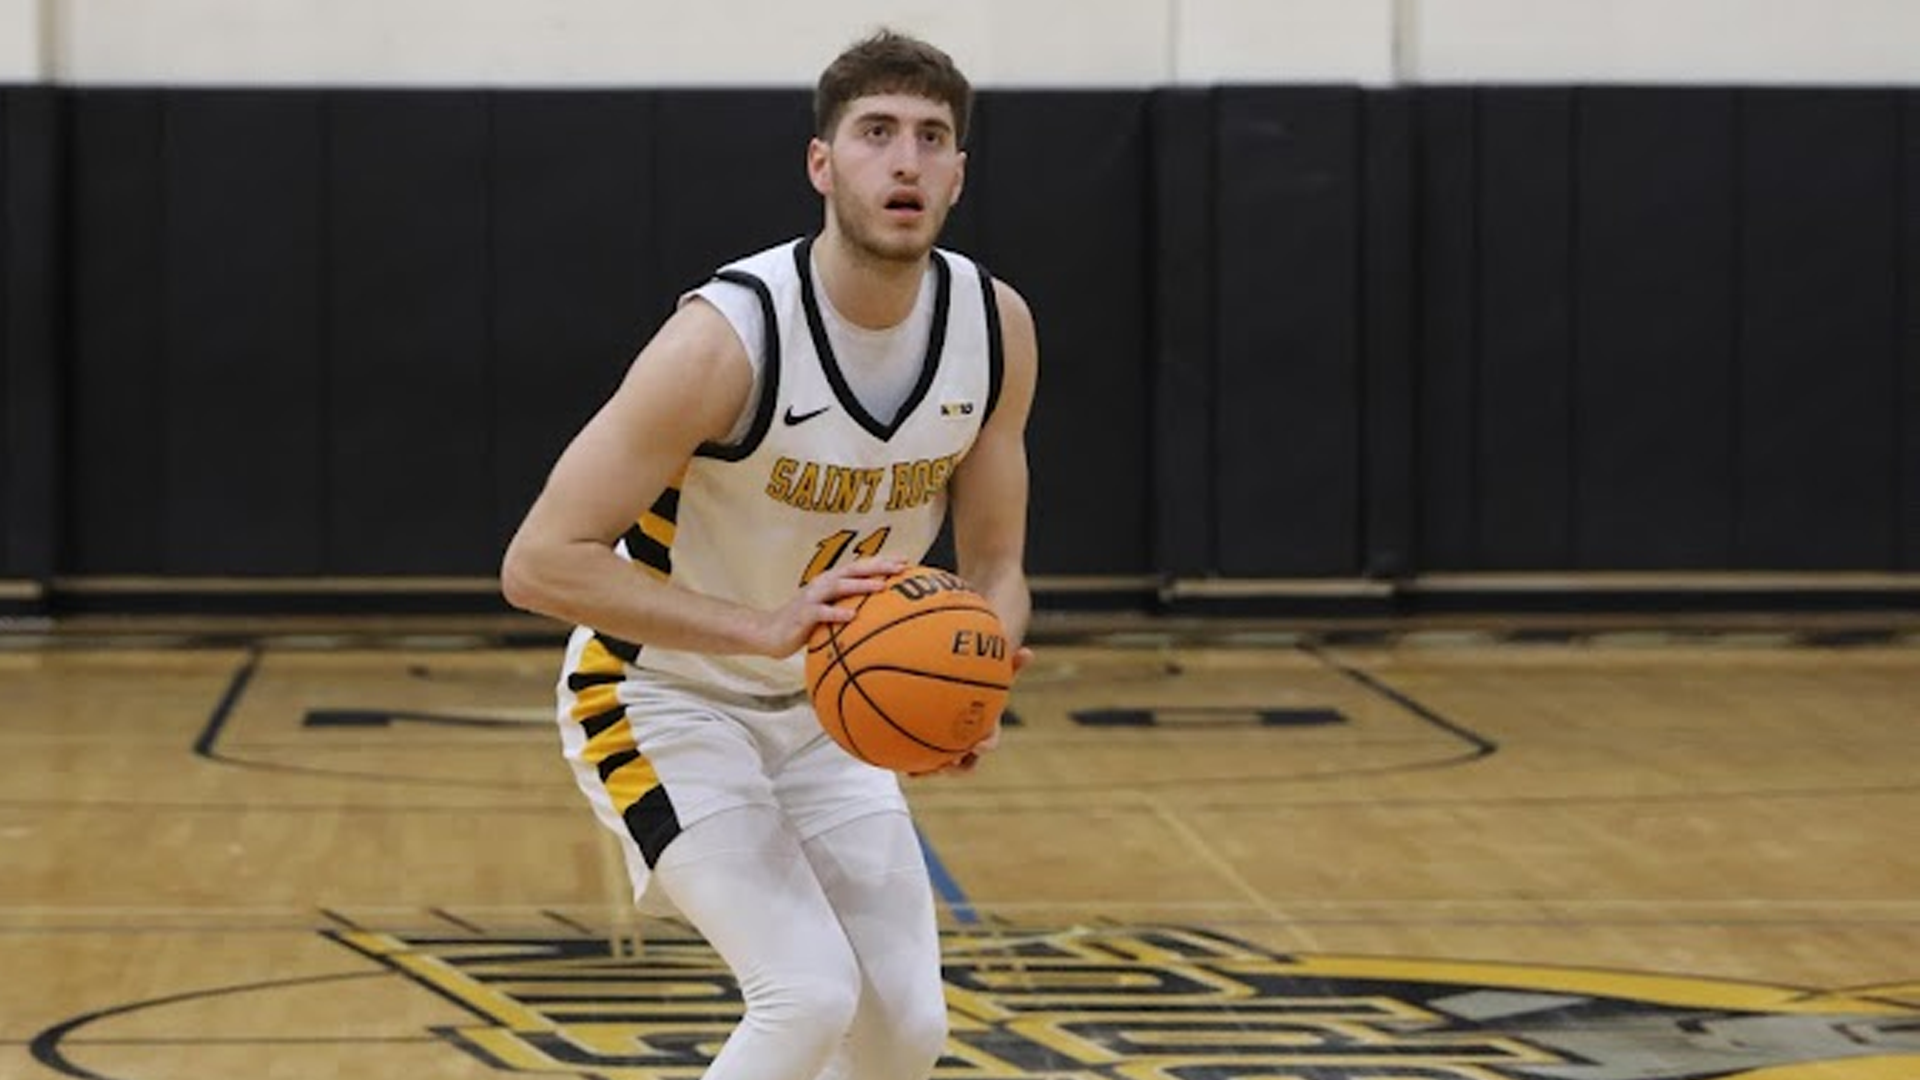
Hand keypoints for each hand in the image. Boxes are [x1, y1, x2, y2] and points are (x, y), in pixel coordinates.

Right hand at [756, 556, 907, 657]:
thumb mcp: (829, 611)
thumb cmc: (804, 623)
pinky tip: (853, 616)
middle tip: (901, 567)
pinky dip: (837, 613)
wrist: (769, 633)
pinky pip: (822, 613)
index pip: (859, 567)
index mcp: (831, 581)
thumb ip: (849, 606)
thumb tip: (879, 614)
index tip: (906, 561)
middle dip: (878, 566)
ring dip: (862, 585)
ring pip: (839, 586)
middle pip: (853, 570)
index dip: (882, 562)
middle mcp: (823, 583)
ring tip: (883, 586)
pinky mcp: (803, 614)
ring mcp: (812, 597)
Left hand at [911, 645, 1031, 776]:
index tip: (979, 745)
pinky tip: (895, 760)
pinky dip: (911, 762)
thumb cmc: (983, 680)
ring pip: (941, 766)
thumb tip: (1030, 651)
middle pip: (966, 764)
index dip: (985, 746)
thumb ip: (1011, 665)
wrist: (968, 694)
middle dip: (957, 767)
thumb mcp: (995, 671)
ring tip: (916, 770)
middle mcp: (969, 744)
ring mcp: (951, 750)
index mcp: (985, 730)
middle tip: (946, 762)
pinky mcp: (933, 751)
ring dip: (931, 770)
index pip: (989, 742)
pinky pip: (922, 760)